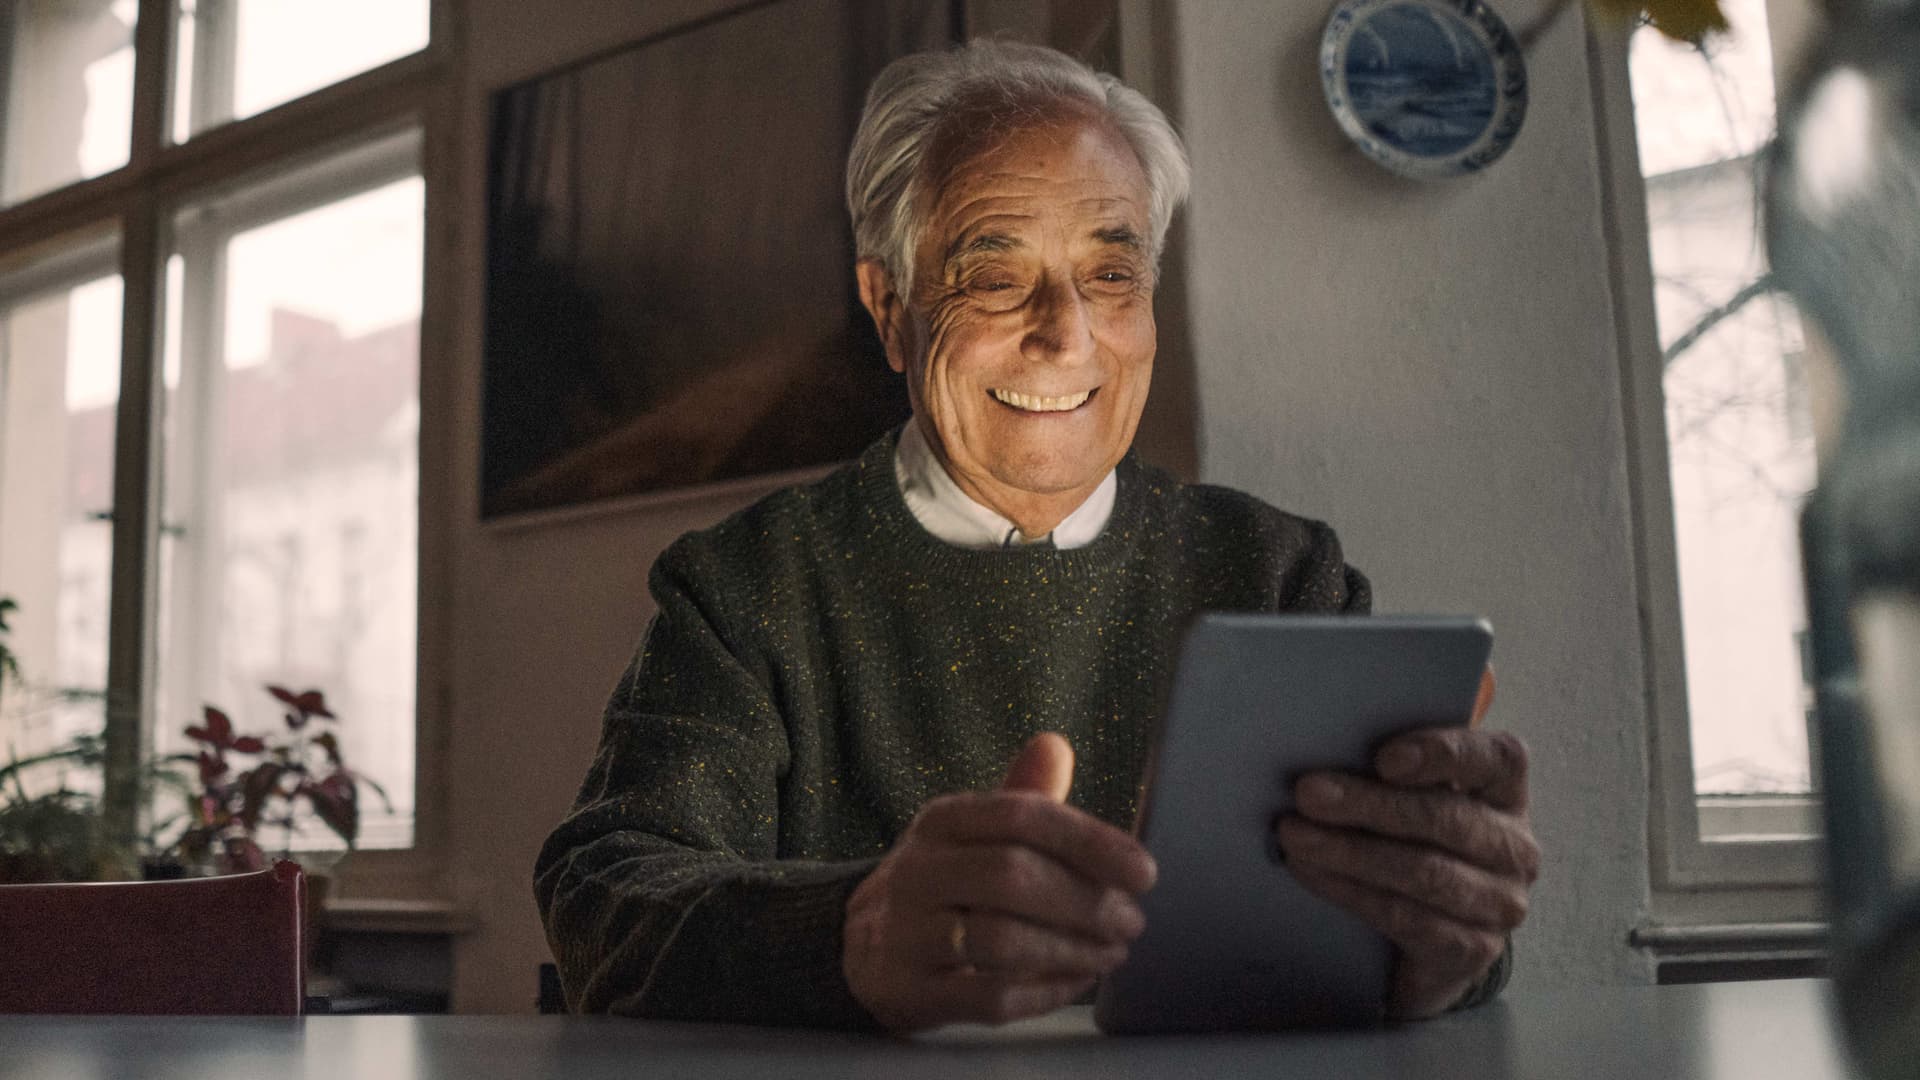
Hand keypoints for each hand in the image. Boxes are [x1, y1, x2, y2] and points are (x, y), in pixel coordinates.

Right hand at [843, 733, 1157, 1030]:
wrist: (863, 949)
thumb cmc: (944, 884)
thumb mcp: (972, 832)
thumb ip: (1022, 797)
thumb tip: (1055, 745)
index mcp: (941, 821)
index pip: (1021, 817)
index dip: (1089, 841)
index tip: (1143, 870)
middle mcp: (919, 871)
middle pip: (1012, 876)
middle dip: (1085, 901)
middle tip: (1132, 919)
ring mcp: (908, 933)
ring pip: (1001, 940)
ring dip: (1071, 949)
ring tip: (1112, 952)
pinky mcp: (912, 991)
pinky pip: (989, 997)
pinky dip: (1045, 992)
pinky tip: (1077, 980)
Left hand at [1276, 668, 1537, 1018]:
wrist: (1423, 937)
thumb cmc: (1407, 840)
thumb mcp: (1407, 795)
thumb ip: (1386, 765)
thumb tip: (1314, 730)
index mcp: (1505, 790)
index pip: (1499, 758)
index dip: (1443, 753)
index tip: (1383, 757)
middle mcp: (1515, 846)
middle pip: (1445, 817)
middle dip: (1369, 804)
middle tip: (1307, 792)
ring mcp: (1499, 902)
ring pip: (1423, 871)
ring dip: (1349, 852)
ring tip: (1294, 836)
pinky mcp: (1471, 950)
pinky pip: (1407, 917)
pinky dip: (1350, 892)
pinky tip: (1310, 873)